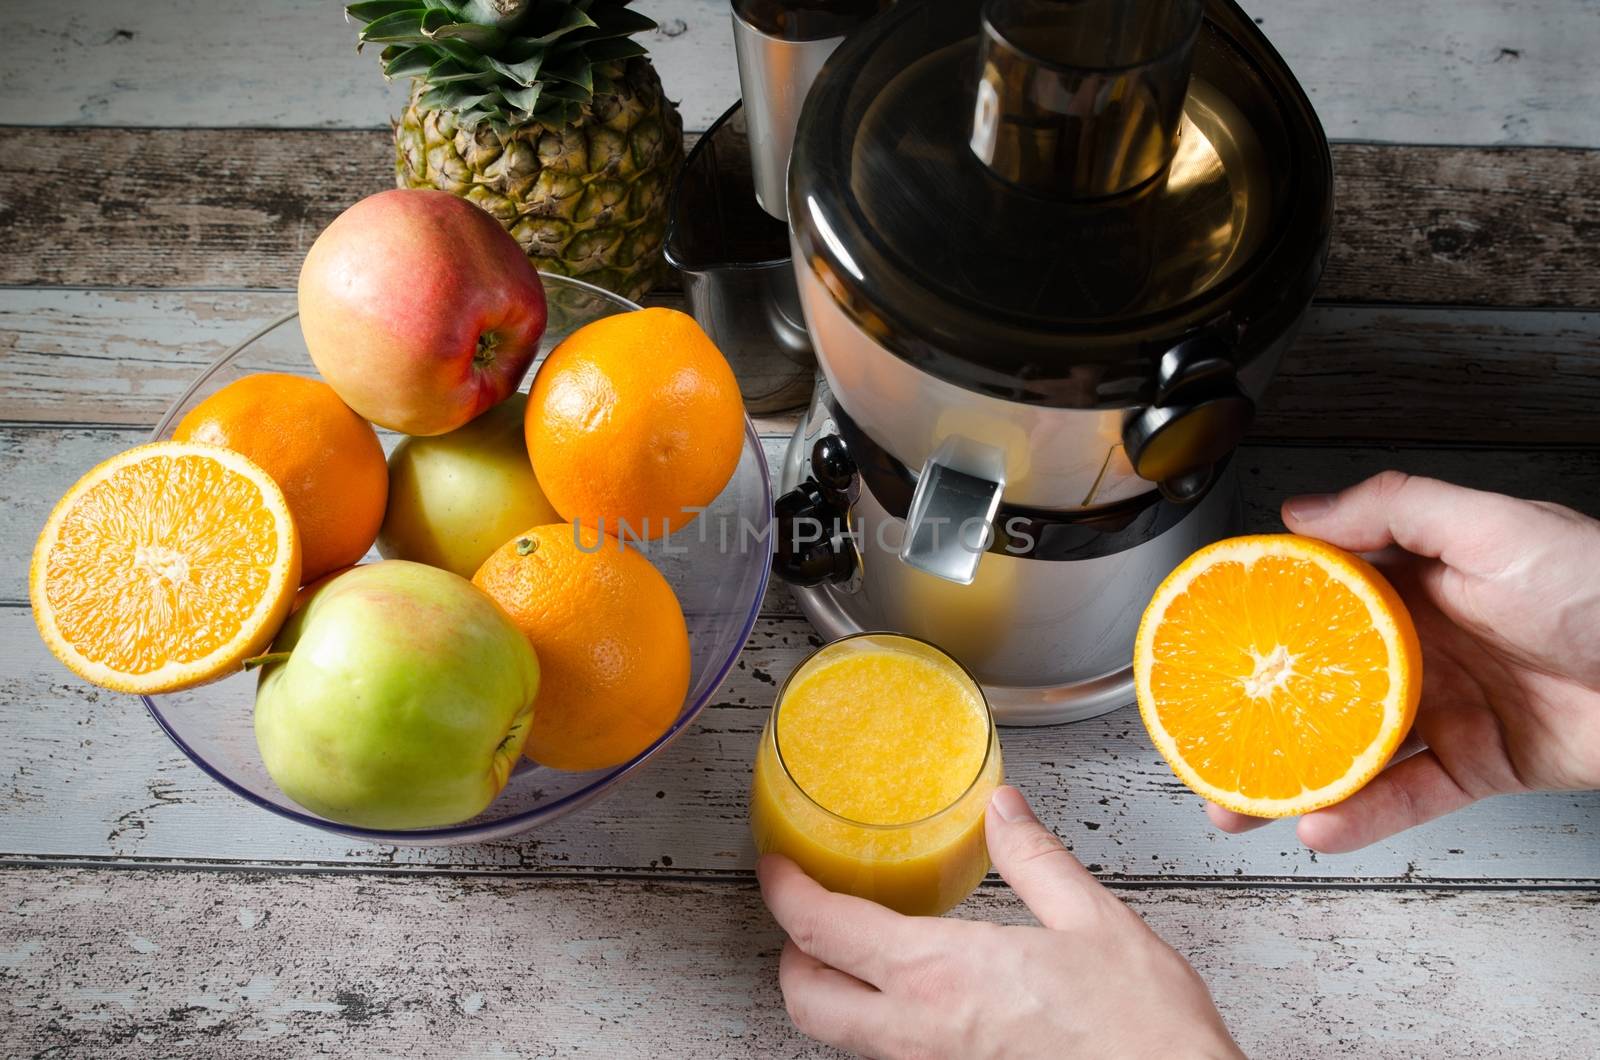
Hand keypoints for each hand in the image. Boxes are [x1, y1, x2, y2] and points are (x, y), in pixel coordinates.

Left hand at [759, 786, 1240, 1058]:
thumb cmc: (1141, 1030)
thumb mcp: (1090, 921)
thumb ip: (1034, 859)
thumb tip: (1004, 810)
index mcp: (939, 972)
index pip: (821, 928)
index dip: (784, 890)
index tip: (775, 865)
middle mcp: (917, 1030)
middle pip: (804, 998)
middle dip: (790, 952)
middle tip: (807, 911)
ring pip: (841, 1035)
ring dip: (832, 990)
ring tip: (859, 948)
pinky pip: (888, 1055)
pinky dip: (877, 1020)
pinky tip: (918, 994)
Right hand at [1209, 471, 1599, 850]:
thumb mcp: (1494, 526)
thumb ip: (1395, 508)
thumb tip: (1302, 511)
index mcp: (1419, 582)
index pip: (1320, 598)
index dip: (1261, 619)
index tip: (1206, 640)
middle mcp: (1423, 647)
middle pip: (1318, 685)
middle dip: (1255, 715)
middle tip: (1201, 739)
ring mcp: (1446, 711)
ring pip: (1349, 751)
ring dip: (1290, 780)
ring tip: (1237, 801)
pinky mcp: (1477, 767)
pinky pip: (1406, 798)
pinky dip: (1360, 818)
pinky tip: (1321, 824)